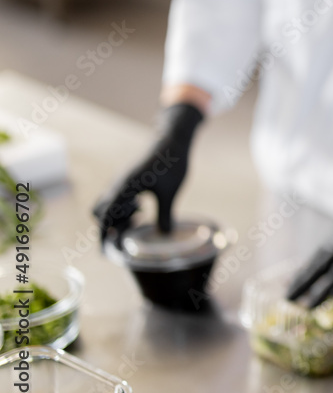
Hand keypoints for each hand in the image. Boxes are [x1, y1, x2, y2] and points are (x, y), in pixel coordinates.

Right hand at [93, 102, 202, 241]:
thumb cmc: (172, 164)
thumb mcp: (170, 192)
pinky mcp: (128, 179)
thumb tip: (164, 236)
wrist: (173, 141)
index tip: (105, 251)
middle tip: (134, 226)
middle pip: (100, 211)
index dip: (104, 235)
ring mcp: (122, 181)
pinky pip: (116, 196)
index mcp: (126, 187)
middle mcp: (119, 184)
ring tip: (140, 216)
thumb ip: (165, 214)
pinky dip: (123, 207)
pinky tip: (142, 206)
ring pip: (107, 203)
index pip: (107, 216)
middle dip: (112, 224)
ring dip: (118, 215)